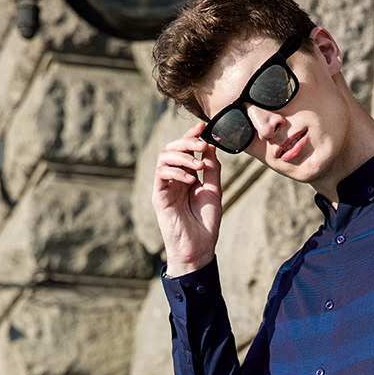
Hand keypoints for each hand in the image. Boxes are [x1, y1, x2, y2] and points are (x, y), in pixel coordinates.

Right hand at [152, 121, 222, 275]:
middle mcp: (174, 179)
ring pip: (163, 157)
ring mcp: (165, 187)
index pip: (185, 150)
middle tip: (202, 145)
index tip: (204, 126)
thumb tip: (210, 145)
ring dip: (182, 156)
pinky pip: (160, 175)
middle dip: (187, 142)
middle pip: (171, 149)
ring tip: (198, 165)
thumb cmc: (205, 223)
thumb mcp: (214, 192)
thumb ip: (212, 169)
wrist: (199, 248)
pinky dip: (175, 171)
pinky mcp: (159, 197)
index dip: (192, 136)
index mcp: (187, 176)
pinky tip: (191, 179)